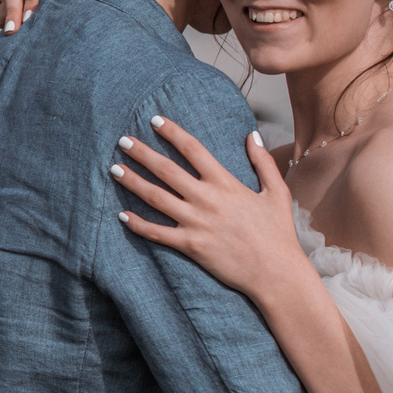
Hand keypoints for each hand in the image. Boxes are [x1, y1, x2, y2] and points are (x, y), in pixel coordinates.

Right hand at [0, 0, 59, 33]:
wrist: (57, 6)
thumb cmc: (65, 7)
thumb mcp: (65, 3)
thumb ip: (60, 6)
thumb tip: (54, 22)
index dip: (30, 1)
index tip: (28, 19)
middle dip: (13, 10)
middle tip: (13, 29)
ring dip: (6, 14)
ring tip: (9, 31)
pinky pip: (0, 2)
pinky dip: (2, 16)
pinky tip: (7, 27)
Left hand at [110, 117, 304, 301]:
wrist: (276, 272)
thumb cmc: (278, 232)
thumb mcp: (277, 192)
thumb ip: (263, 162)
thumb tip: (252, 135)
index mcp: (226, 183)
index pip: (193, 149)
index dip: (172, 132)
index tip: (155, 120)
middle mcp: (207, 199)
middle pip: (166, 170)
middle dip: (142, 153)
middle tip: (122, 141)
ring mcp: (197, 223)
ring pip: (156, 198)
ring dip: (132, 182)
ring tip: (114, 170)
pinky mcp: (191, 245)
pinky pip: (157, 233)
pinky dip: (138, 224)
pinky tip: (122, 215)